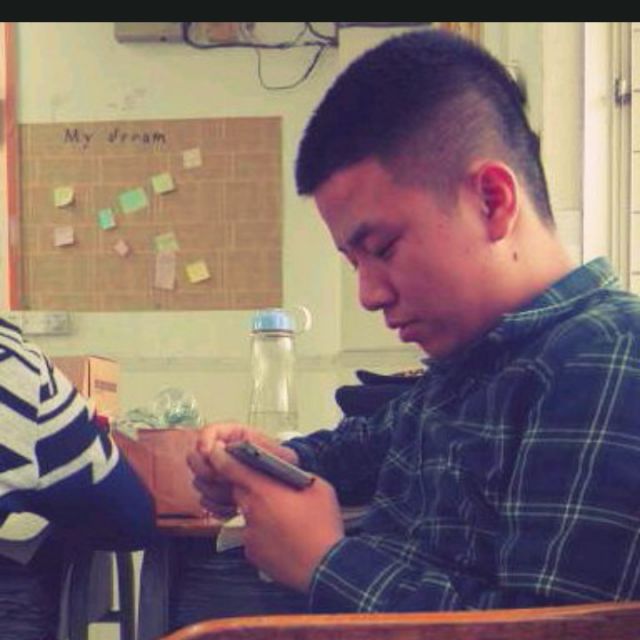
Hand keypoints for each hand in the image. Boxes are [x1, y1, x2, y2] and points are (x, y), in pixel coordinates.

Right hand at [187, 423, 297, 517]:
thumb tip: (215, 450)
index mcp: (237, 437)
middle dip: (209, 472)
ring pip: (200, 481)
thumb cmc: (285, 466)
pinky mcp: (220, 493)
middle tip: (225, 481)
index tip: (206, 452)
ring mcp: (220, 473)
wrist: (292, 487)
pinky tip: (233, 509)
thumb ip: (240, 456)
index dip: (205, 440)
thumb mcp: (270, 457)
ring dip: (216, 492)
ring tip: (235, 498)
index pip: (211, 432)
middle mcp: (225, 454)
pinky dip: (217, 507)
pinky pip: (206, 500)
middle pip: (197, 458)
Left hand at [209, 441, 344, 591]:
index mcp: (264, 490)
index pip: (231, 468)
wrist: (324, 567)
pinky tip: (283, 540)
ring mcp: (249, 534)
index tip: (217, 452)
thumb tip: (291, 475)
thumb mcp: (319, 488)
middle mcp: (250, 510)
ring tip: (285, 522)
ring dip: (261, 514)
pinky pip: (254, 538)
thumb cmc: (322, 525)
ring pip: (248, 516)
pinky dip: (264, 536)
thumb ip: (299, 476)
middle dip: (252, 489)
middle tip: (274, 494)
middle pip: (240, 492)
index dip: (221, 458)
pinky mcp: (252, 554)